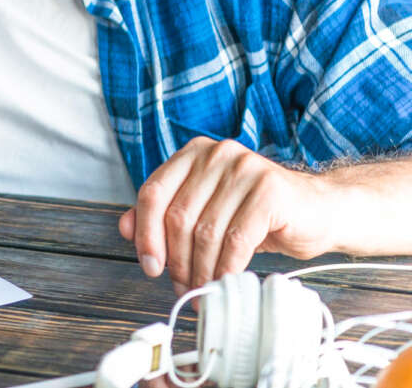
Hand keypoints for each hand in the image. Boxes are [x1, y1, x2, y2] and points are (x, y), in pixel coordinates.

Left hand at [118, 137, 331, 293]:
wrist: (319, 211)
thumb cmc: (257, 214)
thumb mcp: (206, 212)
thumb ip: (164, 215)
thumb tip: (124, 229)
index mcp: (192, 154)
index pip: (153, 193)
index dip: (146, 233)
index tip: (149, 266)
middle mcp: (216, 154)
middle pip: (177, 215)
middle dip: (176, 259)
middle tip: (181, 286)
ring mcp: (244, 168)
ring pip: (206, 230)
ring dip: (201, 268)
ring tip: (202, 288)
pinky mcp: (270, 190)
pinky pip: (236, 238)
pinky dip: (226, 267)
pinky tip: (226, 281)